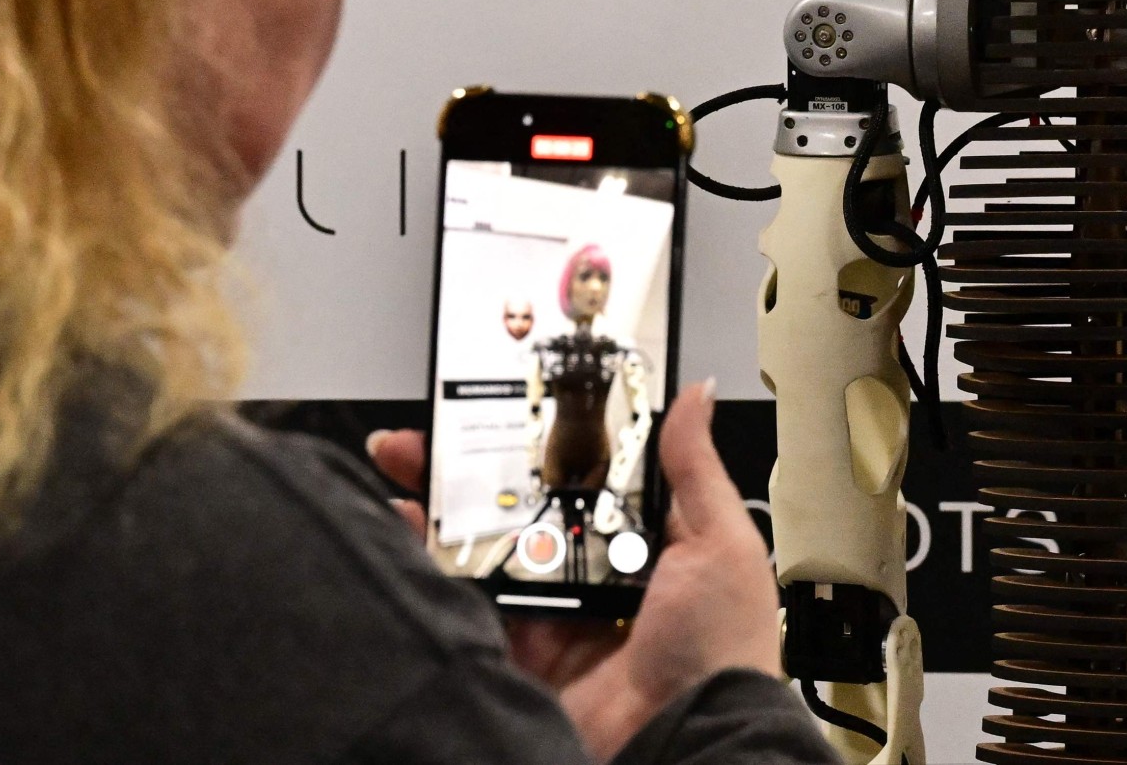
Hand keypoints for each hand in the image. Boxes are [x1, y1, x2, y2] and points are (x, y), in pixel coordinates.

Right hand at [369, 380, 777, 759]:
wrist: (683, 742)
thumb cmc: (720, 652)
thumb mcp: (721, 544)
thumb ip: (695, 471)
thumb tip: (696, 396)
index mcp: (647, 543)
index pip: (590, 474)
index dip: (551, 438)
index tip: (515, 399)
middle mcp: (597, 574)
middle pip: (529, 504)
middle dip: (482, 464)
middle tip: (440, 425)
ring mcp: (554, 613)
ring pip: (490, 545)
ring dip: (447, 503)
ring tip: (409, 459)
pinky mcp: (518, 651)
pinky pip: (468, 601)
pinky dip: (430, 565)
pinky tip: (406, 524)